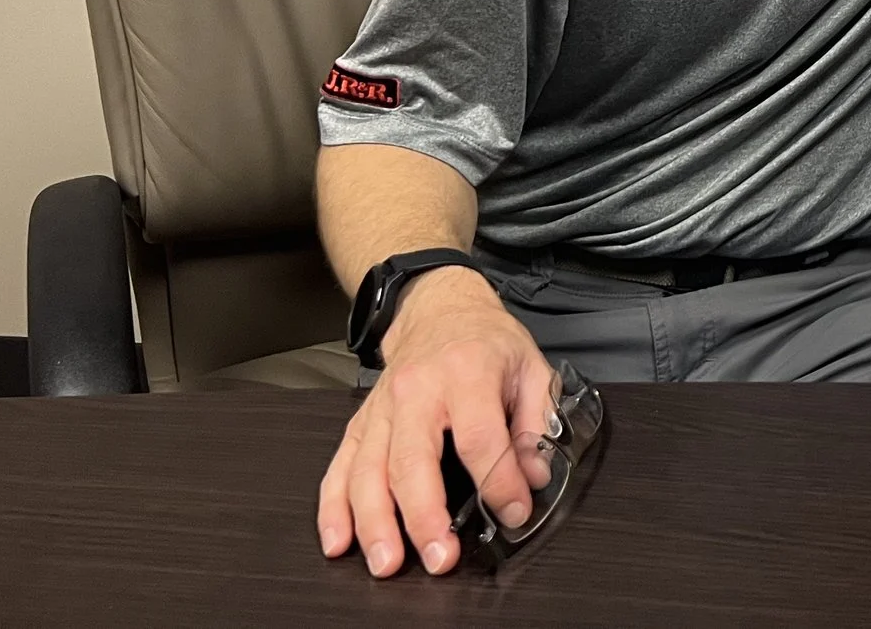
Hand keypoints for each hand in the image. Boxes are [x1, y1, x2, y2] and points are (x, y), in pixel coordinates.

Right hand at [317, 268, 554, 577]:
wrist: (439, 309)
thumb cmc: (486, 341)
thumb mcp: (530, 367)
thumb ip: (536, 422)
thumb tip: (533, 475)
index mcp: (466, 372)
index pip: (479, 437)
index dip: (498, 480)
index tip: (514, 511)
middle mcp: (416, 391)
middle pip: (412, 461)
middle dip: (423, 517)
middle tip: (438, 557)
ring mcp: (382, 409)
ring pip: (367, 471)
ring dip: (375, 523)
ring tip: (387, 562)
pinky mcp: (360, 423)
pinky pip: (339, 468)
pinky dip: (334, 509)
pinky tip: (340, 541)